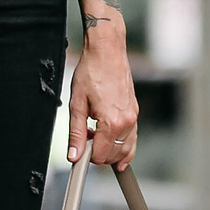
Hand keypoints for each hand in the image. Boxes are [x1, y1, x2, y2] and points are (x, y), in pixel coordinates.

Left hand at [67, 33, 138, 169]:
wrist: (107, 52)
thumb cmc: (91, 72)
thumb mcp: (77, 104)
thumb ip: (76, 133)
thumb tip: (74, 155)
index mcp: (111, 122)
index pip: (101, 155)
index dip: (87, 157)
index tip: (78, 151)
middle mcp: (126, 122)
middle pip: (114, 155)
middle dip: (98, 154)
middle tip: (84, 140)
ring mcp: (133, 117)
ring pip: (126, 150)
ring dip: (110, 151)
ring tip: (94, 139)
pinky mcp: (135, 112)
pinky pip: (132, 138)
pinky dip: (124, 146)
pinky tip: (114, 147)